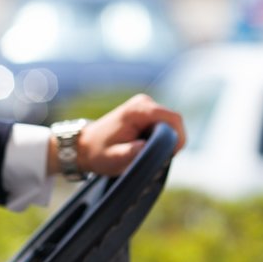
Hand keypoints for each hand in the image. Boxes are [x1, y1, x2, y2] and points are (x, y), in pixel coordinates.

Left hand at [52, 94, 185, 176]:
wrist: (85, 145)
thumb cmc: (98, 152)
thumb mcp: (113, 158)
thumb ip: (130, 153)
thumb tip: (146, 146)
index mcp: (138, 110)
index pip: (173, 119)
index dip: (177, 138)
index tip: (168, 155)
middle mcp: (144, 102)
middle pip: (174, 123)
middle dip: (170, 142)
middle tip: (154, 158)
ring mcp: (146, 106)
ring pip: (171, 126)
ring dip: (165, 142)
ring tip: (145, 154)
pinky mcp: (147, 113)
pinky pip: (164, 127)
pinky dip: (160, 140)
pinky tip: (145, 149)